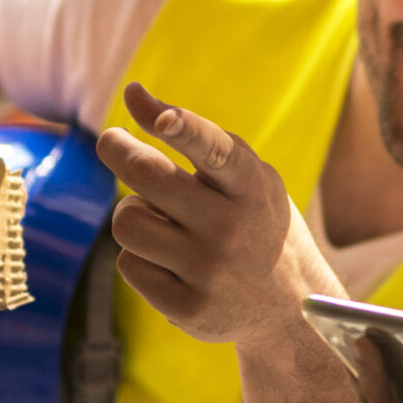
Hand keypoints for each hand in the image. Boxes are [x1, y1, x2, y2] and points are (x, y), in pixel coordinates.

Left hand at [95, 83, 340, 349]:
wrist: (289, 306)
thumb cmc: (255, 222)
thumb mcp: (249, 177)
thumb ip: (197, 135)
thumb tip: (132, 93)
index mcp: (253, 187)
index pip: (216, 150)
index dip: (185, 128)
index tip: (160, 117)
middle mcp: (233, 229)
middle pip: (147, 176)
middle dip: (117, 149)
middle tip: (113, 141)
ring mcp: (209, 272)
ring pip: (126, 221)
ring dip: (132, 213)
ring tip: (159, 220)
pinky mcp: (189, 309)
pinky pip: (128, 265)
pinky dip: (139, 257)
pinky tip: (168, 262)